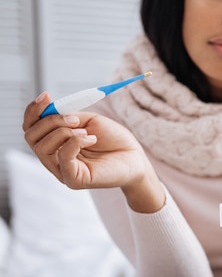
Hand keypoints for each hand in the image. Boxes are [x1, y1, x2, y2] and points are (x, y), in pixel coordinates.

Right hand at [22, 92, 162, 210]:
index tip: (46, 96)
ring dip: (63, 132)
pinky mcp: (73, 180)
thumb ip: (67, 115)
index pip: (31, 128)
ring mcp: (61, 171)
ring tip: (86, 131)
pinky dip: (75, 142)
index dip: (33, 111)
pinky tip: (91, 139)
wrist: (135, 158)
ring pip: (41, 147)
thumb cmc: (114, 140)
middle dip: (50, 121)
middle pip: (31, 136)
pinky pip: (62, 158)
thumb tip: (49, 107)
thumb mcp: (89, 120)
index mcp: (55, 143)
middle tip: (75, 118)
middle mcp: (54, 158)